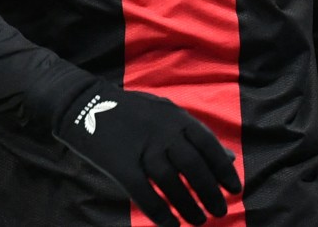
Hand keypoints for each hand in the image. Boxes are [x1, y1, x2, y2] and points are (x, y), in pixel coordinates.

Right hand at [52, 84, 242, 225]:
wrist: (83, 103)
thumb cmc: (129, 111)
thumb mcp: (165, 112)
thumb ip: (195, 133)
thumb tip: (229, 156)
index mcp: (174, 116)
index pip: (208, 144)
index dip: (223, 169)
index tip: (234, 189)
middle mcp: (161, 131)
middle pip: (193, 166)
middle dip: (210, 191)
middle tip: (220, 211)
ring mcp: (140, 148)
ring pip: (171, 182)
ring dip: (188, 205)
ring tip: (199, 221)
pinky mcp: (120, 165)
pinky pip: (144, 193)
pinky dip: (159, 212)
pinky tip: (171, 225)